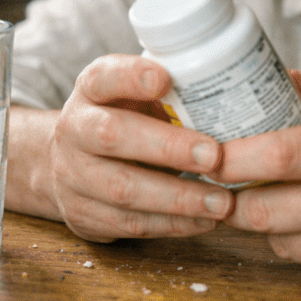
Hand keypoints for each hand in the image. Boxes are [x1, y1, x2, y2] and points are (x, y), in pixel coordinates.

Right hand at [47, 54, 234, 241]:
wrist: (69, 165)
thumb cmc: (124, 120)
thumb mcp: (136, 97)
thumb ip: (170, 93)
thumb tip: (231, 99)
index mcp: (90, 90)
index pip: (103, 76)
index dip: (130, 76)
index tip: (164, 79)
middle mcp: (75, 130)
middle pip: (112, 135)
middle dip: (168, 147)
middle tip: (214, 156)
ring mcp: (73, 175)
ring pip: (123, 188)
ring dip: (179, 198)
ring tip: (221, 201)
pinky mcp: (83, 215)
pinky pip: (131, 223)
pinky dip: (173, 224)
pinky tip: (205, 220)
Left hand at [209, 72, 300, 288]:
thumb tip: (271, 75)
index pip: (279, 155)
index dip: (232, 158)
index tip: (208, 152)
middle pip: (265, 209)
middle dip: (235, 197)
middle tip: (228, 180)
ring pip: (280, 240)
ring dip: (268, 222)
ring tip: (281, 198)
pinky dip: (300, 244)